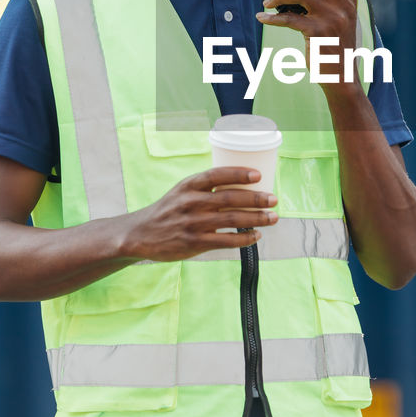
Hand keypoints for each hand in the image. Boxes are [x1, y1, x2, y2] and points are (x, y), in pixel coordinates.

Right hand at [123, 167, 277, 262]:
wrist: (141, 234)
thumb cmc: (168, 211)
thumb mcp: (181, 192)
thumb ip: (205, 189)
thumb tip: (241, 187)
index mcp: (189, 185)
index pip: (217, 175)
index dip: (239, 173)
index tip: (258, 175)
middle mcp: (191, 202)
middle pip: (230, 198)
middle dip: (256, 199)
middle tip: (274, 199)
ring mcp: (193, 223)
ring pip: (232, 219)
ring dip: (256, 218)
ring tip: (273, 217)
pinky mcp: (194, 243)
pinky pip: (225, 240)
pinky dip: (244, 238)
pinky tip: (256, 235)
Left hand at [256, 0, 366, 88]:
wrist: (341, 75)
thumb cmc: (336, 46)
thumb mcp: (341, 20)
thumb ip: (329, 1)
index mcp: (350, 0)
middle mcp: (343, 6)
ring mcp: (331, 19)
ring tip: (268, 2)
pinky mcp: (318, 32)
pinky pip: (289, 18)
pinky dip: (271, 17)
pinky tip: (262, 17)